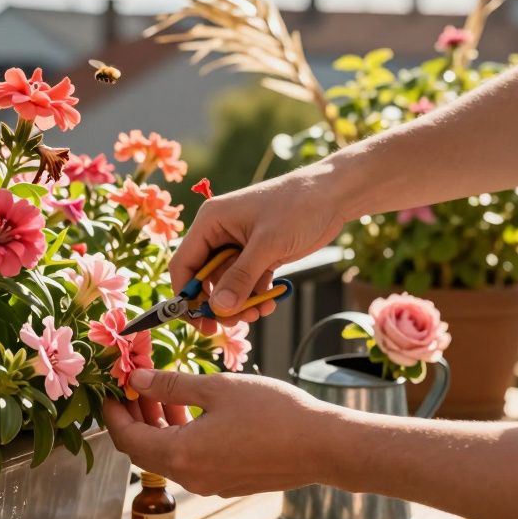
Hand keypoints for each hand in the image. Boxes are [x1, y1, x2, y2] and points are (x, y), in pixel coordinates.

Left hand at [103, 368, 340, 496]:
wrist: (324, 446)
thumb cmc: (274, 413)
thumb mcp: (217, 388)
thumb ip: (172, 385)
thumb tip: (137, 378)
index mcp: (181, 454)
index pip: (127, 439)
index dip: (112, 413)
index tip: (110, 389)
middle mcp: (190, 477)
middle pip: (142, 452)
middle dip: (133, 418)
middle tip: (134, 386)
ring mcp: (209, 484)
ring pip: (167, 457)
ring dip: (157, 427)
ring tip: (161, 393)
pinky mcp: (227, 483)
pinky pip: (190, 462)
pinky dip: (179, 438)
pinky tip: (190, 412)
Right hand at [173, 171, 344, 327]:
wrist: (333, 195)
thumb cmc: (298, 206)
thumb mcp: (268, 244)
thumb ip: (241, 277)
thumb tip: (219, 308)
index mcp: (210, 222)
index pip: (184, 264)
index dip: (186, 296)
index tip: (200, 322)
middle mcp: (219, 234)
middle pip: (205, 280)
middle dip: (219, 304)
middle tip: (234, 323)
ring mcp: (238, 245)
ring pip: (228, 285)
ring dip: (240, 303)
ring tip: (259, 312)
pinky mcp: (258, 254)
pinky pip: (247, 283)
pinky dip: (255, 296)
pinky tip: (270, 303)